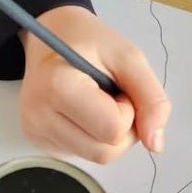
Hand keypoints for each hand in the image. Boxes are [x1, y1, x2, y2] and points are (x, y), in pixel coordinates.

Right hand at [20, 5, 170, 164]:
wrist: (50, 34)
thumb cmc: (89, 40)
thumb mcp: (129, 56)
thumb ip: (151, 98)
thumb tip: (156, 145)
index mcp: (58, 87)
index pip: (113, 130)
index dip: (128, 109)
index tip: (116, 86)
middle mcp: (39, 117)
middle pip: (106, 152)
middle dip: (123, 128)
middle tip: (111, 95)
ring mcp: (35, 132)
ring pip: (97, 158)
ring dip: (110, 136)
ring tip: (97, 103)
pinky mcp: (37, 141)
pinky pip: (82, 154)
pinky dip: (94, 138)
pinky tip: (82, 112)